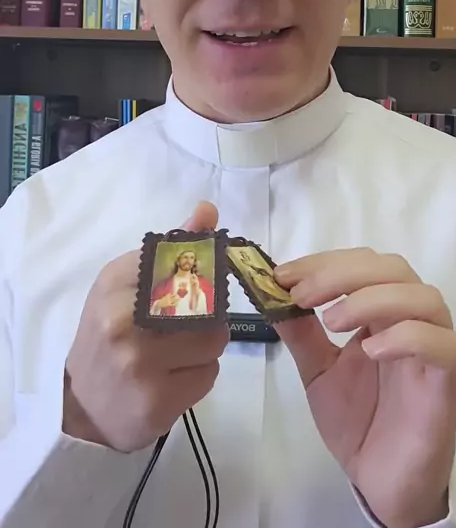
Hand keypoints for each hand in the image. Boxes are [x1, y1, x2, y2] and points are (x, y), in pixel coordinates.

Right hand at [64, 201, 226, 452]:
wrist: (79, 407)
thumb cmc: (107, 336)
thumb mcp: (126, 285)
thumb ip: (168, 248)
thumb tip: (207, 209)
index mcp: (116, 283)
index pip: (183, 260)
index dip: (200, 273)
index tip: (192, 286)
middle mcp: (125, 320)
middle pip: (208, 304)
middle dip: (205, 317)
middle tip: (181, 328)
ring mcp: (140, 364)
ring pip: (214, 341)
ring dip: (204, 349)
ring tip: (175, 355)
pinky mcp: (158, 400)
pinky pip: (209, 375)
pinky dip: (198, 376)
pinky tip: (172, 379)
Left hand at [274, 248, 455, 527]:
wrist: (381, 481)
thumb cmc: (358, 420)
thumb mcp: (317, 370)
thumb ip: (300, 332)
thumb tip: (270, 293)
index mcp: (383, 310)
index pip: (362, 263)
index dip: (323, 262)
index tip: (284, 274)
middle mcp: (413, 319)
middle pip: (392, 268)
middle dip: (343, 273)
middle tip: (302, 294)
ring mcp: (434, 346)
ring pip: (422, 296)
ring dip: (372, 298)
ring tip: (332, 322)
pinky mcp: (448, 380)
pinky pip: (443, 344)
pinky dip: (407, 337)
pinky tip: (371, 350)